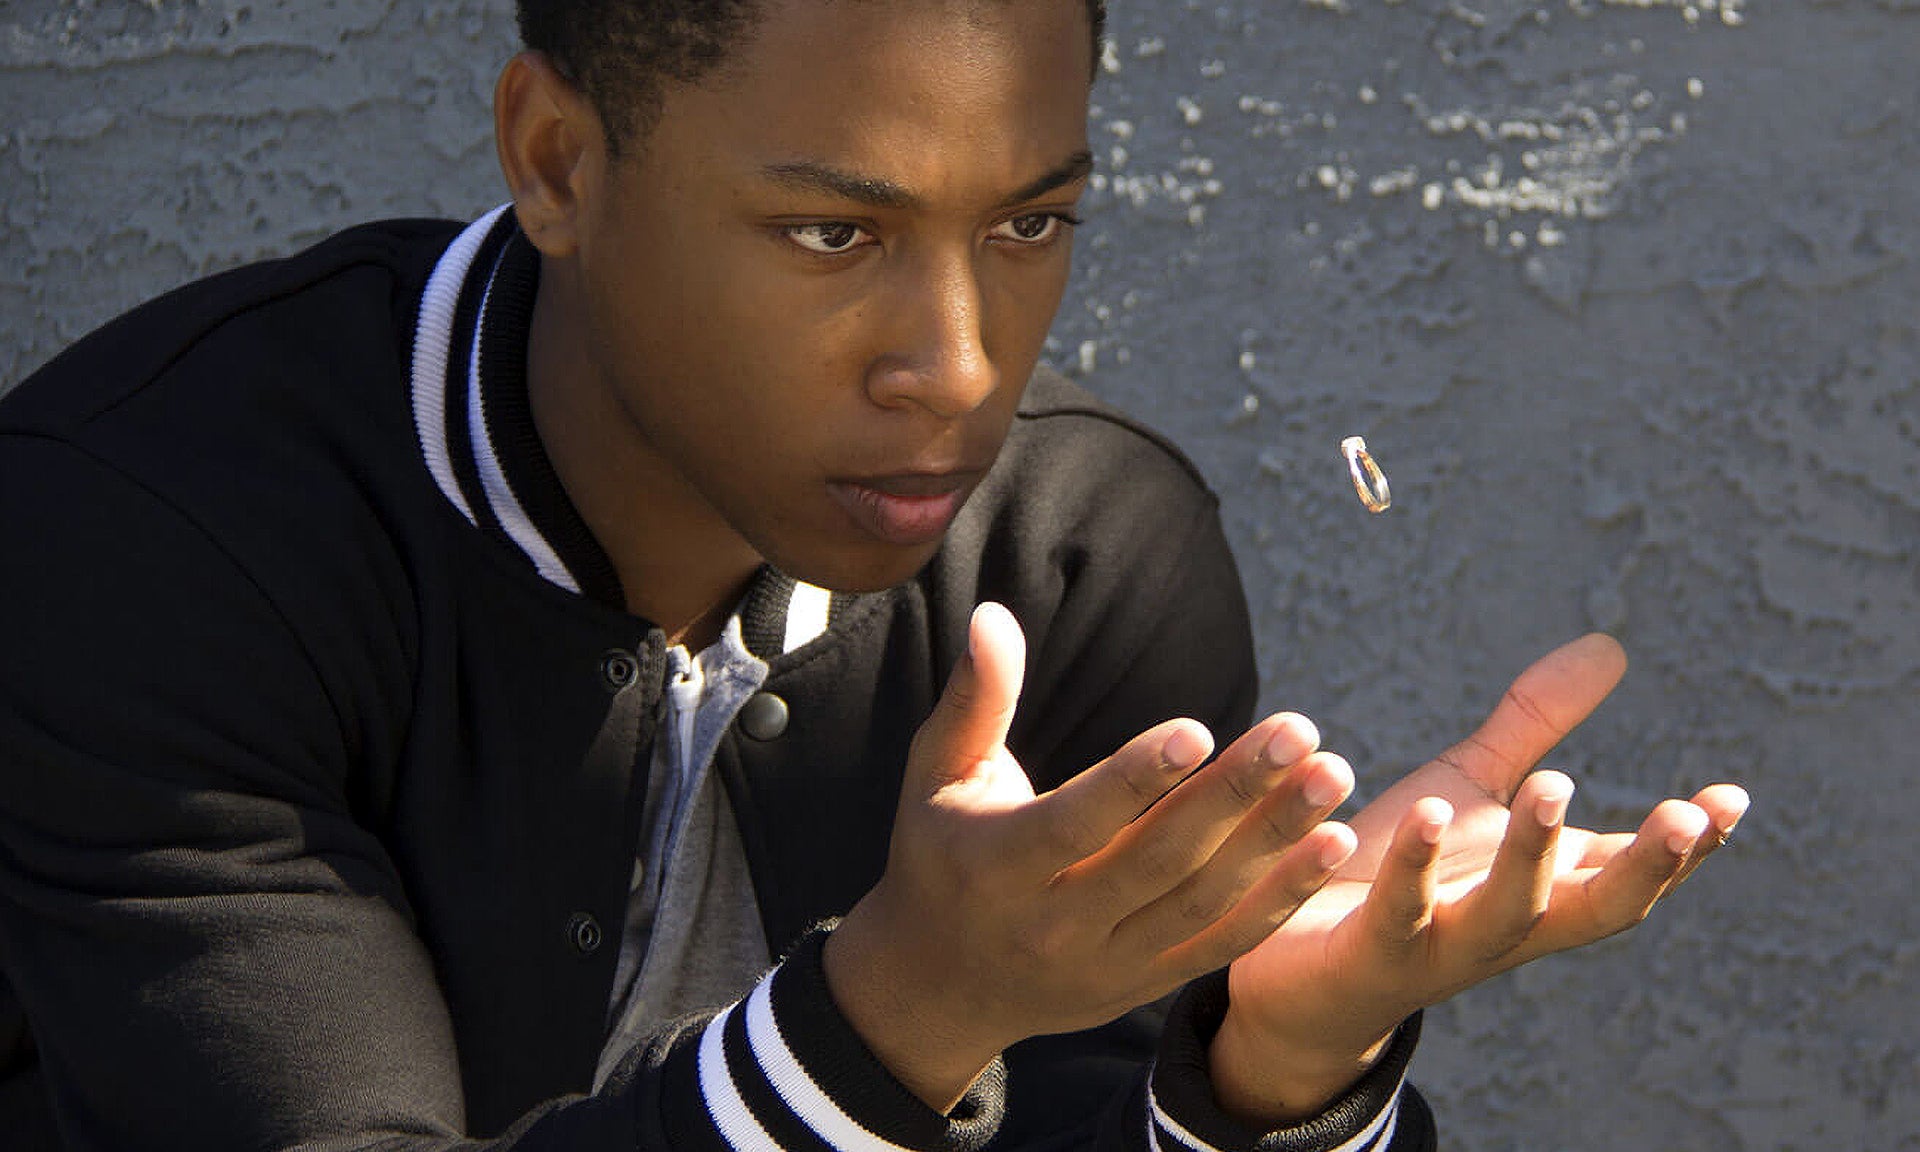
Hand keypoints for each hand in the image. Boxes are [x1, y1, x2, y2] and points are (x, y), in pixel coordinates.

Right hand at [824, 603, 1359, 1110]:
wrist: (937, 987)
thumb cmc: (937, 853)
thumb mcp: (935, 775)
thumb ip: (975, 698)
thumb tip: (993, 614)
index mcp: (997, 866)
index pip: (1076, 822)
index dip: (1136, 779)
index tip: (1200, 729)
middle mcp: (1053, 925)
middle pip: (1157, 858)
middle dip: (1234, 794)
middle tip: (1300, 731)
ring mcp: (1104, 964)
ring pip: (1202, 902)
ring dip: (1275, 842)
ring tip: (1331, 777)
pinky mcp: (1141, 985)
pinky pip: (1221, 944)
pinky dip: (1280, 898)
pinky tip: (1332, 845)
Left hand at [1210, 635, 1750, 1122]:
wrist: (1294, 972)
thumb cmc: (1393, 873)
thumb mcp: (1469, 790)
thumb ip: (1535, 725)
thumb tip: (1613, 646)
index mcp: (1540, 887)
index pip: (1628, 870)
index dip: (1685, 845)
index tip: (1731, 799)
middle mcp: (1508, 927)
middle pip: (1594, 909)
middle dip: (1644, 866)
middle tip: (1681, 815)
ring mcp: (1444, 947)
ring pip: (1506, 915)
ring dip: (1534, 855)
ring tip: (1552, 785)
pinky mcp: (1372, 954)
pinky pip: (1399, 912)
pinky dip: (1414, 867)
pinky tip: (1424, 813)